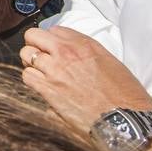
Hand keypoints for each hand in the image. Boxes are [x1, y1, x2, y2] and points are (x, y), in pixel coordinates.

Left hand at [21, 26, 151, 131]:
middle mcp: (67, 52)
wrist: (125, 119)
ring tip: (40, 72)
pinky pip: (26, 75)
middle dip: (35, 44)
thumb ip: (87, 54)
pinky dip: (31, 79)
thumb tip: (71, 57)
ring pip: (26, 54)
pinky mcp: (48, 88)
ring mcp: (55, 69)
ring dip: (31, 62)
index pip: (55, 30)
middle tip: (41, 57)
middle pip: (34, 36)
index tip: (54, 48)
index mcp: (85, 44)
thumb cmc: (124, 95)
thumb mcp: (111, 63)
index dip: (52, 40)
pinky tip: (41, 86)